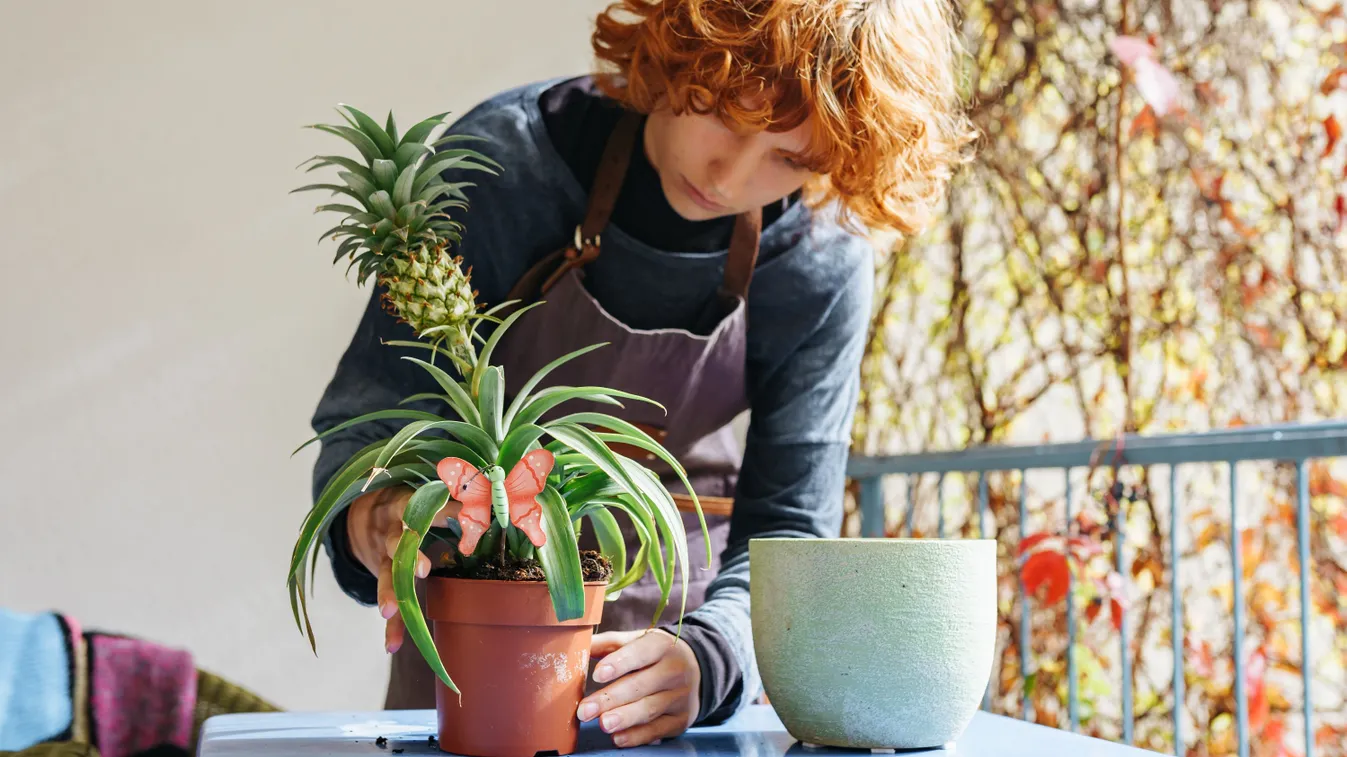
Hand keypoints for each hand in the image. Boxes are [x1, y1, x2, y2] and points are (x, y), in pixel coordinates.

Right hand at [345, 486, 458, 653]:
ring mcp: (382, 556)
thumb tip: (496, 504)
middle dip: (411, 556)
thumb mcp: (424, 497)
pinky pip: (387, 603)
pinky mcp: (382, 577)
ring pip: (385, 574)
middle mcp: (391, 532)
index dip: (441, 513)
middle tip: (424, 570)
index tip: (461, 518)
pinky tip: (392, 646)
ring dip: (388, 593)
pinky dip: (390, 627)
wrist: (364, 513)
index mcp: (405, 507)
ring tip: (388, 610)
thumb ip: (455, 503)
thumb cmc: (411, 506)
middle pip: (398, 543)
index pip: (422, 507)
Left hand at [577, 630, 700, 747]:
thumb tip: (581, 645)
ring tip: (602, 724)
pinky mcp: (681, 718)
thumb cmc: (657, 655)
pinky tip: (618, 737)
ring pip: (649, 708)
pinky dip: (638, 735)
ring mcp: (680, 696)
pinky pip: (658, 729)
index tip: (597, 674)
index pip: (640, 653)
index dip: (619, 663)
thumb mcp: (639, 641)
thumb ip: (610, 643)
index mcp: (661, 646)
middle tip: (585, 710)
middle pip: (640, 685)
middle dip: (611, 698)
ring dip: (624, 718)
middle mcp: (674, 670)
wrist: (698, 670)